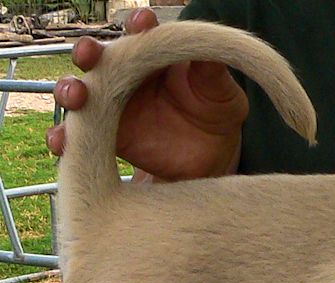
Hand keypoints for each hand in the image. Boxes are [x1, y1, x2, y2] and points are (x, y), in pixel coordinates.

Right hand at [45, 8, 247, 180]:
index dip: (139, 26)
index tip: (143, 24)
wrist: (209, 157)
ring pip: (80, 91)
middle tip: (89, 55)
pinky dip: (64, 138)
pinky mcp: (103, 134)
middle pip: (98, 56)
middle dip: (89, 51)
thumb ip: (213, 74)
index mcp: (154, 53)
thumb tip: (211, 53)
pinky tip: (62, 142)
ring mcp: (110, 103)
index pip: (142, 33)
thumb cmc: (215, 114)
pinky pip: (76, 135)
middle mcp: (125, 73)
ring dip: (70, 90)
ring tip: (74, 97)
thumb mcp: (223, 94)